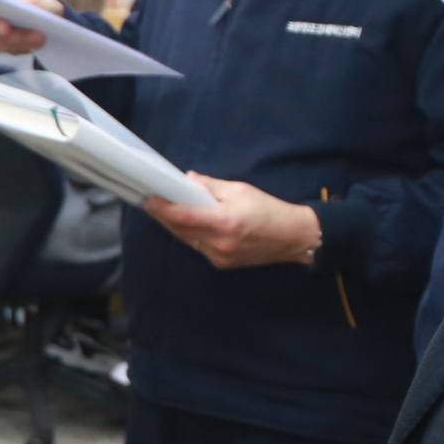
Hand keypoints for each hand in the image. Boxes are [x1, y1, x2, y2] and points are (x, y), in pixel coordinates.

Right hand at [0, 0, 60, 56]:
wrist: (48, 20)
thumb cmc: (37, 4)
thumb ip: (26, 0)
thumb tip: (16, 7)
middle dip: (1, 28)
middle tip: (9, 29)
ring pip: (3, 40)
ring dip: (22, 39)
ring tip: (41, 37)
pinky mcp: (6, 46)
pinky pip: (13, 49)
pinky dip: (27, 46)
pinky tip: (40, 42)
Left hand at [143, 174, 322, 271]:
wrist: (294, 237)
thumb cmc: (270, 211)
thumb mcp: (241, 191)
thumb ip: (211, 186)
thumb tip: (189, 180)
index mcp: (224, 223)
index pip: (183, 216)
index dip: (162, 208)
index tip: (148, 198)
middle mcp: (220, 243)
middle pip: (180, 230)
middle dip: (164, 216)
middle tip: (152, 202)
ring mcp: (220, 256)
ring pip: (187, 240)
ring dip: (175, 226)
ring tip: (165, 211)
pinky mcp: (222, 264)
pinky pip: (199, 247)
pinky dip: (191, 235)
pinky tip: (187, 224)